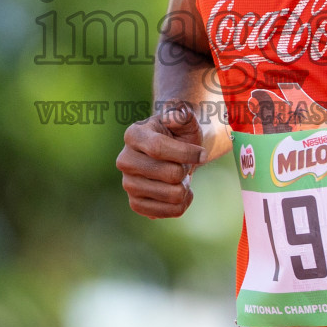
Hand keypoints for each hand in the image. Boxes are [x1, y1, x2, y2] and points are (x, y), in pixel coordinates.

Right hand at [117, 102, 206, 218]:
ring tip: (180, 177)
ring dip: (185, 187)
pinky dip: (182, 204)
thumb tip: (175, 116)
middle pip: (169, 174)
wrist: (177, 154)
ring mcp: (128, 184)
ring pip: (172, 195)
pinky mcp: (136, 204)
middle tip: (184, 163)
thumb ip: (182, 114)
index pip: (158, 148)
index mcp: (133, 134)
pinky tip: (179, 192)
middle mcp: (125, 160)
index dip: (186, 153)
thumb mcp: (185, 120)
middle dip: (186, 169)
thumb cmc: (181, 134)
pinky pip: (168, 212)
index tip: (202, 154)